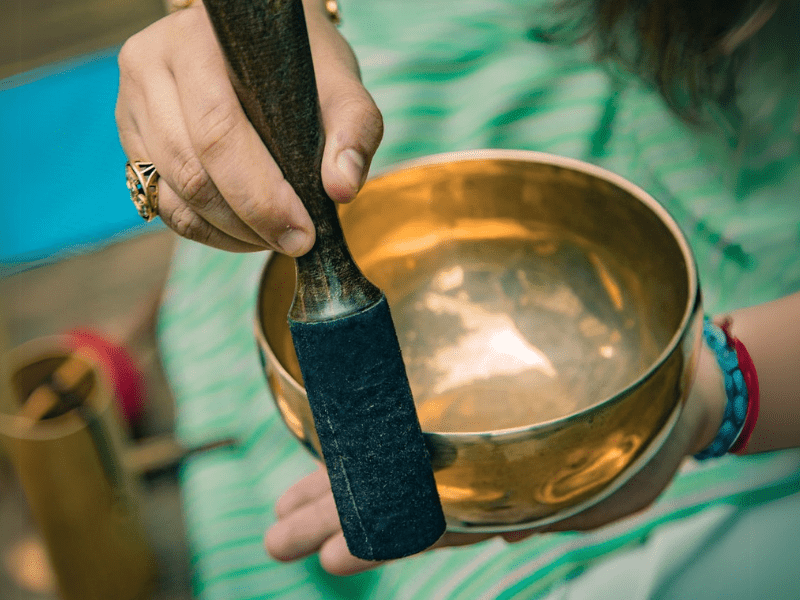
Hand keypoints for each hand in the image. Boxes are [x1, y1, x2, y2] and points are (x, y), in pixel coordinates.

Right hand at [116, 0, 382, 253]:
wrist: (260, 43)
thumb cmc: (300, 65)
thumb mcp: (340, 85)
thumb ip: (352, 131)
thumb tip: (342, 189)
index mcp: (197, 42)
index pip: (218, 132)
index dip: (260, 195)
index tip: (302, 232)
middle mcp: (151, 67)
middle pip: (190, 170)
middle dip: (247, 221)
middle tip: (294, 242)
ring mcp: (132, 105)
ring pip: (171, 195)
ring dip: (227, 232)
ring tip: (273, 238)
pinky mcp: (131, 139)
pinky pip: (161, 204)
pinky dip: (206, 231)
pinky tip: (244, 233)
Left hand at [265, 344, 725, 574]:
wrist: (662, 380)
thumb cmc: (649, 432)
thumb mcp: (620, 480)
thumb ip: (571, 506)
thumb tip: (512, 529)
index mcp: (506, 490)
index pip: (435, 524)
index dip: (382, 541)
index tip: (331, 557)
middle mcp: (478, 466)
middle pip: (397, 499)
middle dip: (335, 518)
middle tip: (278, 538)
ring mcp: (469, 434)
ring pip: (393, 463)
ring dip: (337, 486)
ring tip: (284, 512)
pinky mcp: (464, 394)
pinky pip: (410, 419)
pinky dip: (370, 435)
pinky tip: (333, 449)